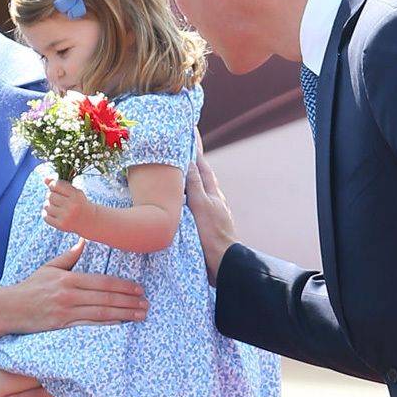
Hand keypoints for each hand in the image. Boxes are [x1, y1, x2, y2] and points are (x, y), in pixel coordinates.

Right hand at [2, 239, 147, 332]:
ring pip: (102, 312)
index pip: (103, 282)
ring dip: (124, 313)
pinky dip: (107, 326)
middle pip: (106, 297)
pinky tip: (120, 325)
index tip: (139, 288)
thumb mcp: (49, 268)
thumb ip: (69, 256)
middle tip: (146, 303)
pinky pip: (89, 326)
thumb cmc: (30, 287)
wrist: (9, 308)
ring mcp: (66, 312)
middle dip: (129, 300)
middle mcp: (70, 295)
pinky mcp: (62, 327)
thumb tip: (84, 241)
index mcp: (69, 279)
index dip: (123, 285)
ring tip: (140, 314)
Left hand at [43, 177, 95, 235]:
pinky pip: (45, 216)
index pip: (56, 185)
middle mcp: (71, 206)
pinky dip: (47, 214)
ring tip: (56, 207)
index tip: (56, 188)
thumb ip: (60, 184)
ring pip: (46, 206)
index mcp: (76, 195)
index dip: (53, 185)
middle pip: (50, 196)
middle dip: (51, 195)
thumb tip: (45, 179)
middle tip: (58, 199)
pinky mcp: (61, 225)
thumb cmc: (79, 202)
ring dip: (49, 205)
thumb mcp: (73, 191)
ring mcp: (66, 217)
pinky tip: (54, 213)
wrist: (89, 220)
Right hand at [186, 149, 236, 285]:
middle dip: (190, 162)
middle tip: (179, 147)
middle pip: (200, 176)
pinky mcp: (203, 226)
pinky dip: (183, 198)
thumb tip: (188, 161)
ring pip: (195, 190)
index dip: (195, 149)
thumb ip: (194, 184)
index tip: (189, 132)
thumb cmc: (212, 234)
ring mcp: (208, 213)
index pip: (201, 165)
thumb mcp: (200, 205)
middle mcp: (212, 200)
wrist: (222, 264)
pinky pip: (190, 205)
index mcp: (212, 192)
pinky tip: (176, 201)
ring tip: (173, 171)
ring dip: (186, 180)